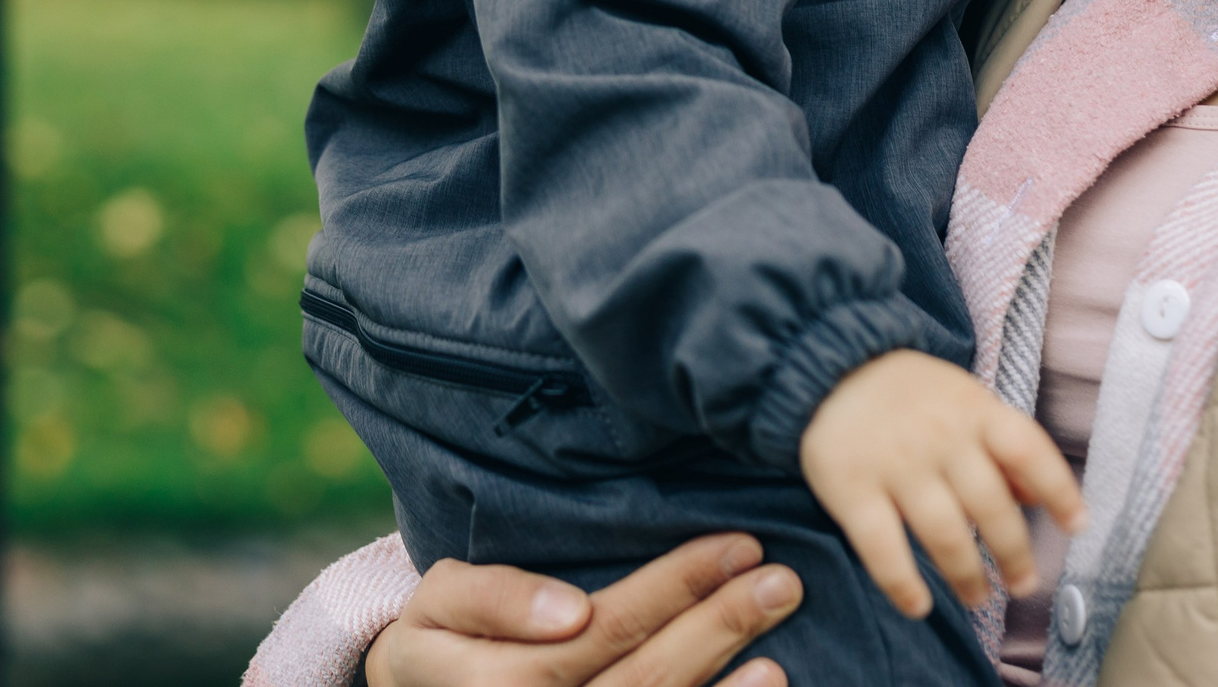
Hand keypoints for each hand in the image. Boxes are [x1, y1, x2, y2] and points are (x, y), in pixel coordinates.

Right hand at [363, 533, 804, 686]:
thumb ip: (493, 598)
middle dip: (718, 624)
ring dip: (728, 682)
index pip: (606, 628)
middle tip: (780, 580)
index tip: (734, 545)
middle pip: (646, 677)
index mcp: (498, 684)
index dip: (673, 588)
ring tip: (781, 636)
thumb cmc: (436, 646)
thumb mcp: (436, 605)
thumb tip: (571, 610)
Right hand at [799, 349, 1085, 615]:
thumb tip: (1040, 498)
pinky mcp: (849, 486)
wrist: (825, 361)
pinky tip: (918, 604)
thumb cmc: (907, 392)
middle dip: (1015, 553)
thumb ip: (1000, 444)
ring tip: (978, 596)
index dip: (1059, 490)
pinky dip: (902, 583)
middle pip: (990, 505)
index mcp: (974, 411)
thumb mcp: (963, 399)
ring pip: (944, 533)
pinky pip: (882, 547)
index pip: (1029, 451)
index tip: (1077, 526)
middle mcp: (939, 437)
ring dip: (968, 575)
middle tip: (1023, 584)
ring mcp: (894, 463)